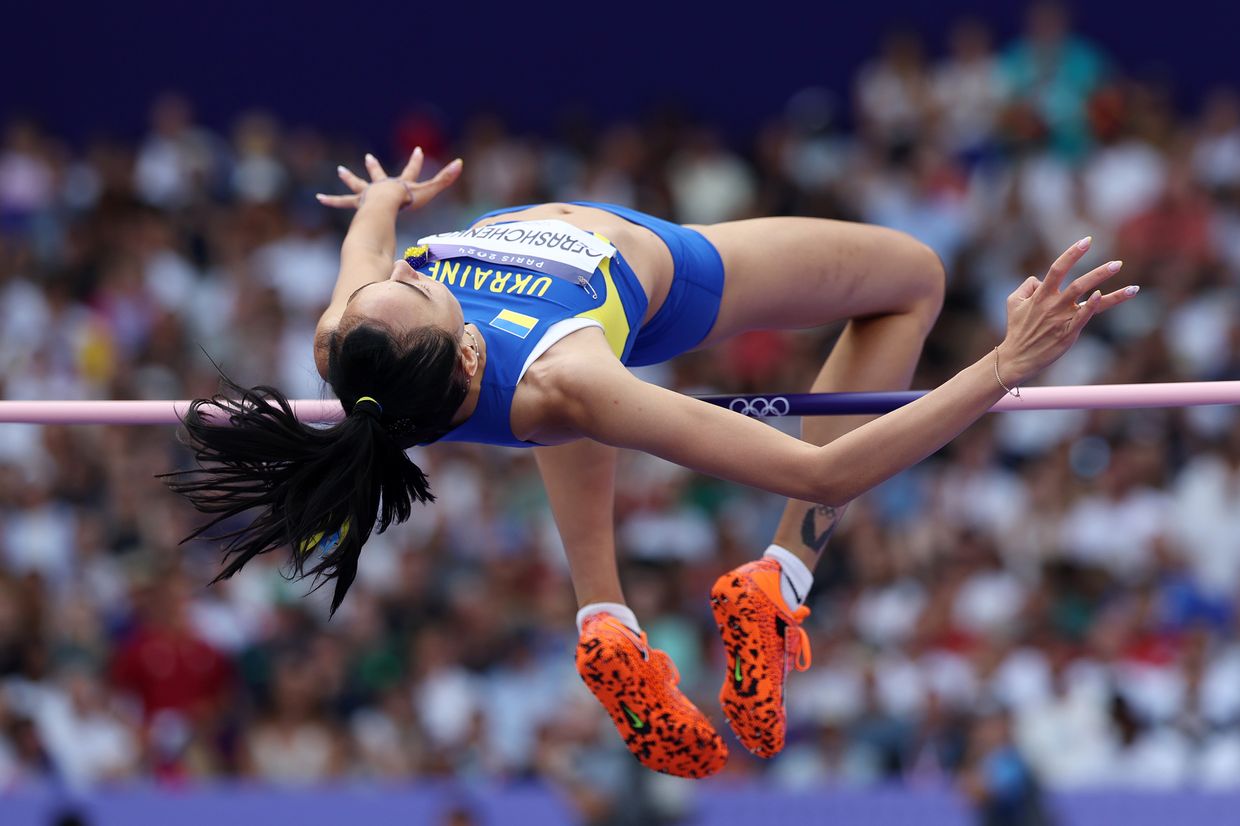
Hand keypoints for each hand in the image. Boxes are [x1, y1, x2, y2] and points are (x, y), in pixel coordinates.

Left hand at [315, 148, 461, 210]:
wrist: (385, 205)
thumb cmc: (406, 201)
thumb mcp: (429, 190)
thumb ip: (445, 180)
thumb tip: (461, 163)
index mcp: (398, 185)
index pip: (410, 171)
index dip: (415, 161)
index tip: (417, 150)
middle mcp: (382, 186)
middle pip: (378, 175)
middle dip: (374, 167)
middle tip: (368, 157)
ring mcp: (369, 194)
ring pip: (357, 186)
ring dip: (350, 179)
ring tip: (340, 171)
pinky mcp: (358, 203)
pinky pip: (342, 201)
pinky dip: (332, 200)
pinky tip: (320, 198)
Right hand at [997, 236, 1138, 384]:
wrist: (1016, 357)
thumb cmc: (1016, 329)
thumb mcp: (1013, 302)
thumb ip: (1027, 286)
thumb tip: (1040, 279)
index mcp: (1040, 295)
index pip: (1057, 268)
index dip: (1073, 253)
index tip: (1087, 240)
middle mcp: (1053, 305)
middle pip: (1079, 283)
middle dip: (1100, 273)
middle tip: (1118, 264)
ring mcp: (1062, 319)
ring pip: (1087, 299)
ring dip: (1111, 292)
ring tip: (1133, 286)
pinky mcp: (1068, 334)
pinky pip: (1083, 318)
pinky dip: (1093, 306)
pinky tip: (1103, 297)